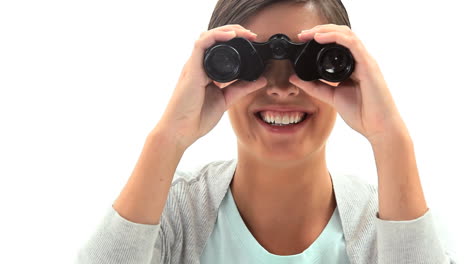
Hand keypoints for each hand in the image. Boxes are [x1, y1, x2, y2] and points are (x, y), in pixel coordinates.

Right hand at [155, 24, 266, 148]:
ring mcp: (194, 66)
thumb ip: (241, 88)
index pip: (220, 48)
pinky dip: (216, 36)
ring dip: (227, 30)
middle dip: (234, 32)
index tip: (253, 42)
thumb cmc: (197, 118)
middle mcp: (199, 66)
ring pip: (208, 37)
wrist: (181, 131)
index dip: (236, 41)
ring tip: (243, 32)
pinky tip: (231, 35)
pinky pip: (201, 44)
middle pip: (214, 39)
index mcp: (207, 72)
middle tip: (252, 35)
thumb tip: (261, 80)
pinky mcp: (192, 69)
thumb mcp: (226, 99)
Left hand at [290, 24, 408, 143]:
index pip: (337, 43)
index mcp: (352, 66)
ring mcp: (365, 61)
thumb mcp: (331, 97)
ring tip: (308, 34)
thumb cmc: (362, 114)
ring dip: (325, 30)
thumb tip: (294, 78)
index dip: (320, 37)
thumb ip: (314, 87)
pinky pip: (352, 44)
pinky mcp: (368, 65)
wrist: (379, 128)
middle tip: (302, 34)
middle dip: (320, 30)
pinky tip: (320, 38)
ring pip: (346, 34)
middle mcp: (360, 60)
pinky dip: (335, 38)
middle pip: (342, 34)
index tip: (302, 39)